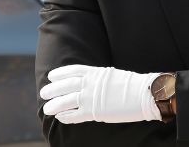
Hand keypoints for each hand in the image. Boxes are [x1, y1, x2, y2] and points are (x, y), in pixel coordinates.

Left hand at [40, 64, 160, 123]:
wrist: (144, 94)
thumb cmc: (132, 86)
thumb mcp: (113, 75)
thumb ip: (99, 78)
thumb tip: (90, 82)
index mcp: (96, 72)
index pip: (73, 71)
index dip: (60, 74)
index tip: (51, 76)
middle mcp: (91, 84)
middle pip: (65, 85)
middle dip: (53, 89)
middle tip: (44, 93)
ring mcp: (92, 97)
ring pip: (66, 101)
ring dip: (54, 105)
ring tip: (47, 108)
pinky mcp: (94, 111)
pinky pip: (75, 115)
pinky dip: (66, 116)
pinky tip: (61, 117)